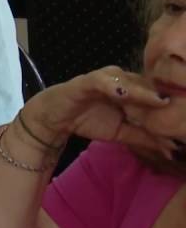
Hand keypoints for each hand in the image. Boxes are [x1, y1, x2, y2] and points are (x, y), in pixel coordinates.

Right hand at [22, 66, 177, 158]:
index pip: (156, 94)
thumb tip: (171, 148)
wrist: (55, 120)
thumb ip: (144, 138)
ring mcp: (104, 79)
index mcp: (131, 89)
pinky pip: (103, 83)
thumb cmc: (87, 121)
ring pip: (129, 82)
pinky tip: (127, 96)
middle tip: (180, 110)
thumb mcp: (121, 133)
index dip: (172, 104)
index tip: (185, 117)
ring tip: (161, 102)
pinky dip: (116, 88)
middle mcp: (121, 80)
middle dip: (161, 98)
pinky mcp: (87, 81)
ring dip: (144, 92)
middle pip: (146, 86)